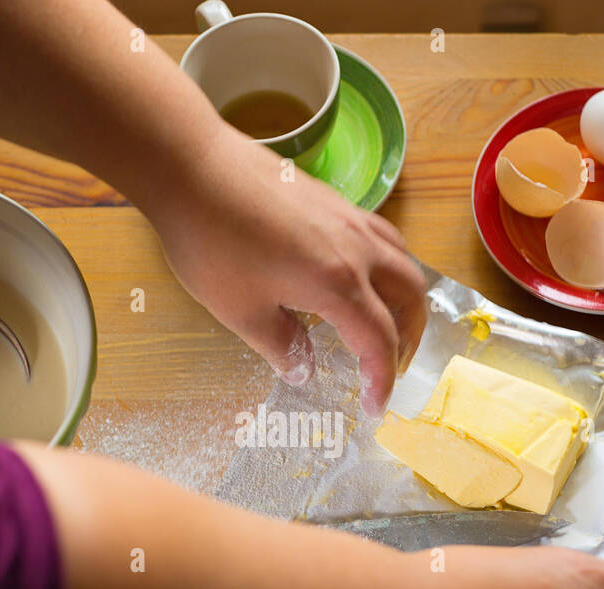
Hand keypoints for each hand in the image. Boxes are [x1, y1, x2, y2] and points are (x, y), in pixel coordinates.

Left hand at [148, 125, 427, 415]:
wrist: (193, 167)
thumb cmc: (212, 243)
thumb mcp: (241, 311)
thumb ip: (280, 345)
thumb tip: (304, 370)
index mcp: (338, 284)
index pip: (378, 340)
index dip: (381, 380)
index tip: (374, 408)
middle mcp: (357, 249)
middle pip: (410, 298)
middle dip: (409, 339)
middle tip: (388, 367)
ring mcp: (350, 218)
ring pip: (404, 262)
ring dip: (406, 300)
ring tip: (387, 324)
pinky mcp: (336, 200)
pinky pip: (383, 238)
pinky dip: (389, 267)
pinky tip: (362, 277)